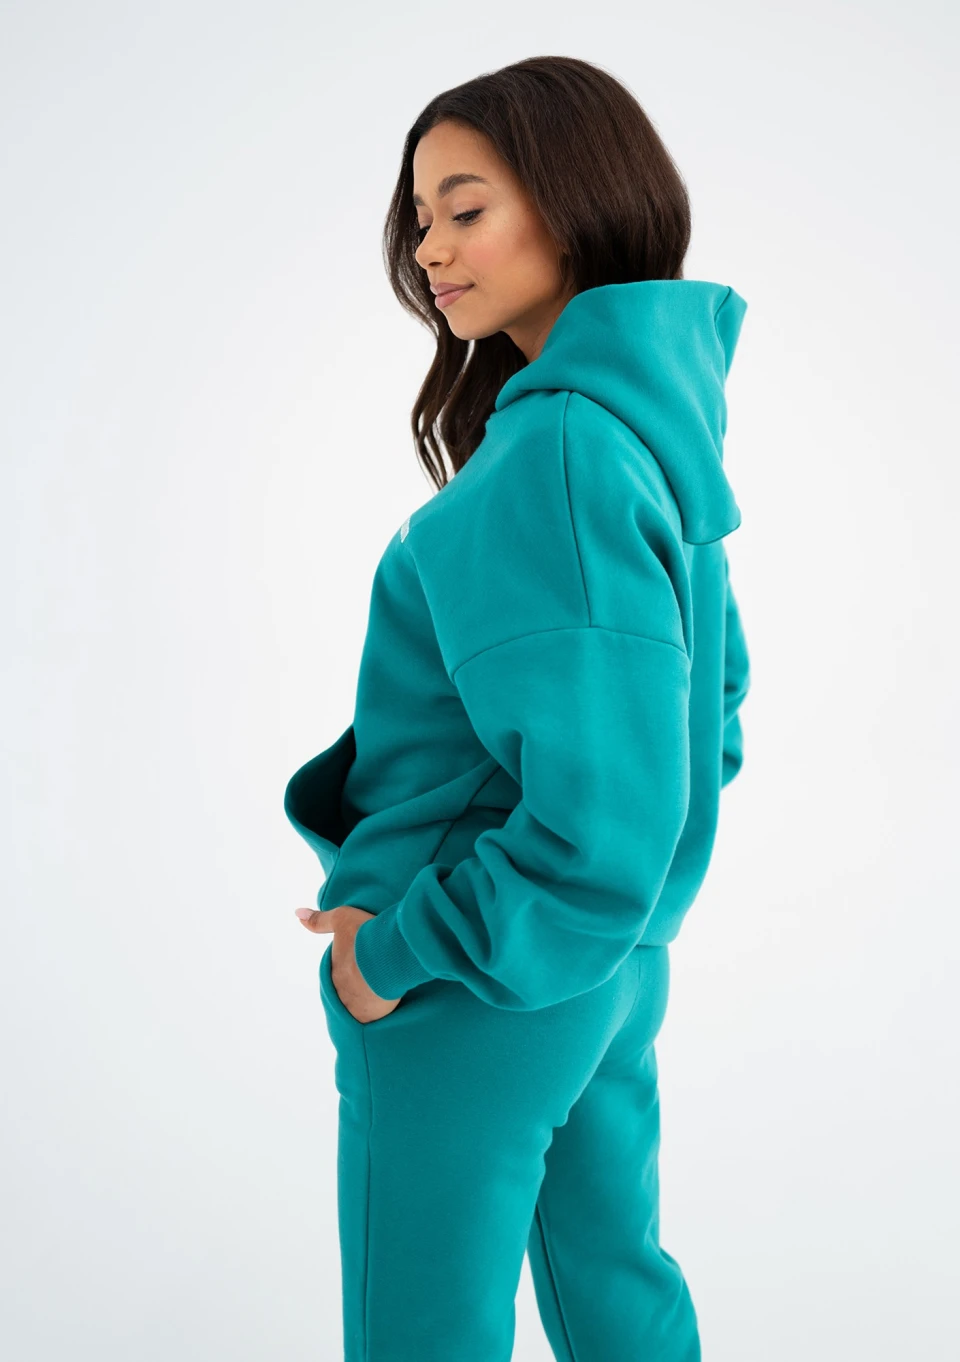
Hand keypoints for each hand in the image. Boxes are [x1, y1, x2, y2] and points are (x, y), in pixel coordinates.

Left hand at [294, 904, 402, 1023]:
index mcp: (333, 971)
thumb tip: (297, 913)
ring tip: (381, 990)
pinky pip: (372, 1017)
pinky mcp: (372, 1016)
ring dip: (365, 1000)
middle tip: (372, 976)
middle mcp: (339, 992)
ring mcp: (355, 1006)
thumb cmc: (366, 935)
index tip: (358, 963)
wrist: (390, 953)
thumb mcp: (341, 919)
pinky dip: (377, 1012)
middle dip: (356, 986)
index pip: (336, 974)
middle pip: (346, 991)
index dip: (348, 968)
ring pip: (357, 1006)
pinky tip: (386, 1004)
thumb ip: (320, 920)